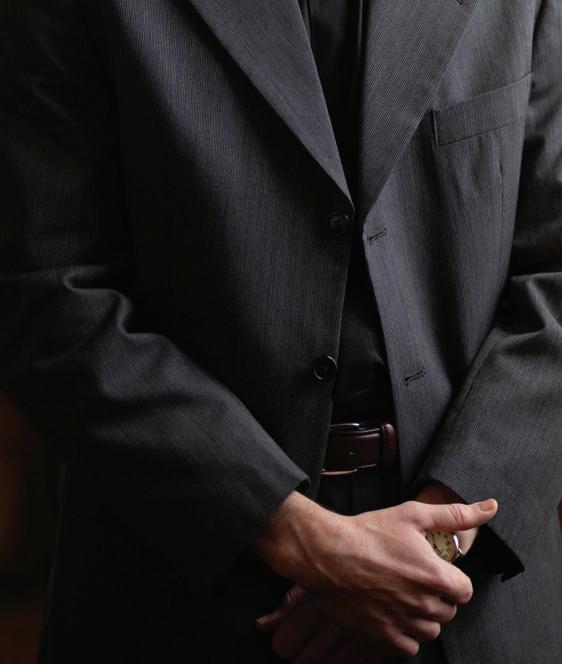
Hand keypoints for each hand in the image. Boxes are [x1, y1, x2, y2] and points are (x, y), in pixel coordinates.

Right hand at [254, 492, 497, 658]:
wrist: (328, 553)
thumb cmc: (370, 532)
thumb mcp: (414, 514)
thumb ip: (455, 514)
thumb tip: (491, 507)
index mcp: (436, 576)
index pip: (465, 591)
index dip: (453, 578)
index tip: (436, 569)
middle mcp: (424, 604)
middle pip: (448, 611)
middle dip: (438, 595)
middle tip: (415, 577)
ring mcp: (403, 623)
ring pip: (430, 630)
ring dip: (423, 616)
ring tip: (404, 594)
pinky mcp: (383, 635)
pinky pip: (409, 646)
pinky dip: (405, 633)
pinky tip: (392, 611)